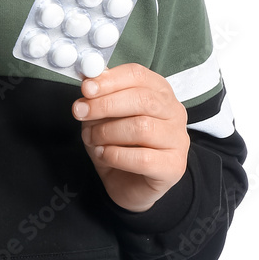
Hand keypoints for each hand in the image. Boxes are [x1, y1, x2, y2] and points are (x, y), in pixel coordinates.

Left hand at [72, 63, 189, 212]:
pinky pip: (143, 158)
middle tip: (80, 112)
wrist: (128, 184)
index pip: (138, 75)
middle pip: (143, 99)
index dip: (110, 80)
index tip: (86, 89)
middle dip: (105, 105)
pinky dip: (116, 155)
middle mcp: (174, 112)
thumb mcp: (103, 115)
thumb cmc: (118, 143)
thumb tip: (89, 77)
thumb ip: (100, 95)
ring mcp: (178, 140)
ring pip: (142, 127)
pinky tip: (104, 155)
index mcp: (159, 91)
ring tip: (92, 138)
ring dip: (107, 132)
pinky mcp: (174, 167)